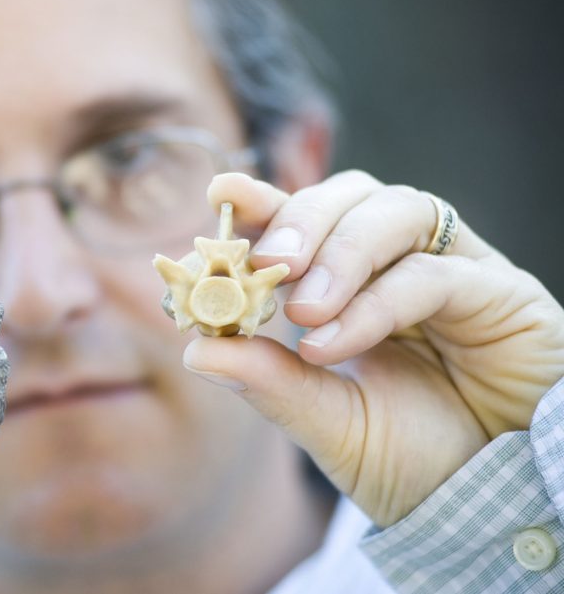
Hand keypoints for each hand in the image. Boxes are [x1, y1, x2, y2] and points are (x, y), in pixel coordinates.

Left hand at [184, 170, 563, 526]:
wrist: (491, 508)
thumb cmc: (414, 462)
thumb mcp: (330, 425)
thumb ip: (271, 384)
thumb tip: (195, 350)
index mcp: (360, 283)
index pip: (311, 221)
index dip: (267, 201)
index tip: (221, 192)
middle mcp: (407, 263)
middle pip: (354, 195)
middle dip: (301, 219)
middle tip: (265, 261)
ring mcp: (458, 271)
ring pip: (397, 212)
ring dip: (340, 253)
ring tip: (300, 311)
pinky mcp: (504, 295)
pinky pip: (435, 275)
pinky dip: (376, 303)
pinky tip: (331, 343)